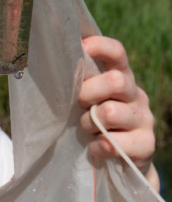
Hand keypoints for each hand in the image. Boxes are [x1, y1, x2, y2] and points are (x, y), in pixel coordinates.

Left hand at [78, 36, 158, 188]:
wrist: (118, 154)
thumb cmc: (93, 115)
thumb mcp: (88, 94)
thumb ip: (79, 79)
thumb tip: (54, 59)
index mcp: (120, 75)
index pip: (117, 52)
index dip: (100, 46)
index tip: (81, 47)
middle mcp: (135, 93)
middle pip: (116, 80)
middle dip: (88, 92)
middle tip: (80, 103)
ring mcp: (144, 118)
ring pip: (111, 112)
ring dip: (89, 122)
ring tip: (87, 127)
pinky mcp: (146, 143)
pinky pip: (114, 143)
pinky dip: (98, 146)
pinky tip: (94, 146)